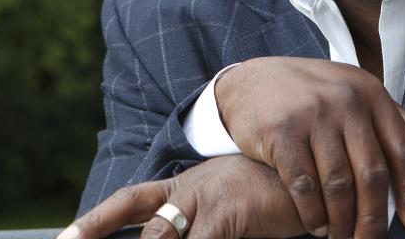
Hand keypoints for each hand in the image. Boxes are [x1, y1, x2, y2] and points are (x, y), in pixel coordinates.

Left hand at [62, 155, 305, 238]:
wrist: (308, 171)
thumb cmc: (269, 193)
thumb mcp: (227, 206)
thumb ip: (199, 224)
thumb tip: (170, 234)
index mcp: (185, 186)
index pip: (130, 201)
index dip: (96, 221)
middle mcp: (190, 191)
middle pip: (145, 227)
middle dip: (106, 237)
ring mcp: (208, 201)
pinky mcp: (230, 214)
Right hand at [216, 57, 404, 237]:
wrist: (249, 82)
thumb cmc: (311, 95)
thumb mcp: (356, 98)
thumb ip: (399, 125)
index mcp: (369, 92)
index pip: (402, 149)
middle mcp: (344, 100)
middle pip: (372, 173)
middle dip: (375, 218)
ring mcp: (311, 114)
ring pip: (339, 185)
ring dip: (343, 222)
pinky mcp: (281, 131)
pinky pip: (304, 185)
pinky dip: (313, 214)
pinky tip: (317, 227)